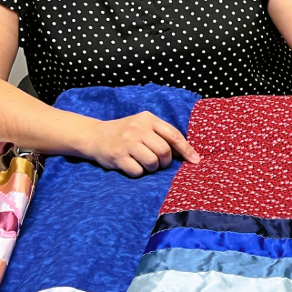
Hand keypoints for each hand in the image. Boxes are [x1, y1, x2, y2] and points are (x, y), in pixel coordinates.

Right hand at [84, 111, 199, 176]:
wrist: (96, 136)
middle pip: (164, 151)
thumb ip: (162, 135)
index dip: (186, 149)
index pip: (173, 134)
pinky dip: (138, 172)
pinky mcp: (118, 157)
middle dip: (165, 161)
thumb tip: (185, 153)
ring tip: (145, 164)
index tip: (195, 160)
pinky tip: (132, 165)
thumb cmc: (126, 132)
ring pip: (152, 162)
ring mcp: (127, 143)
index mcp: (148, 119)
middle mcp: (138, 129)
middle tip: (160, 163)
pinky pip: (137, 171)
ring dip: (152, 168)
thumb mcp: (143, 126)